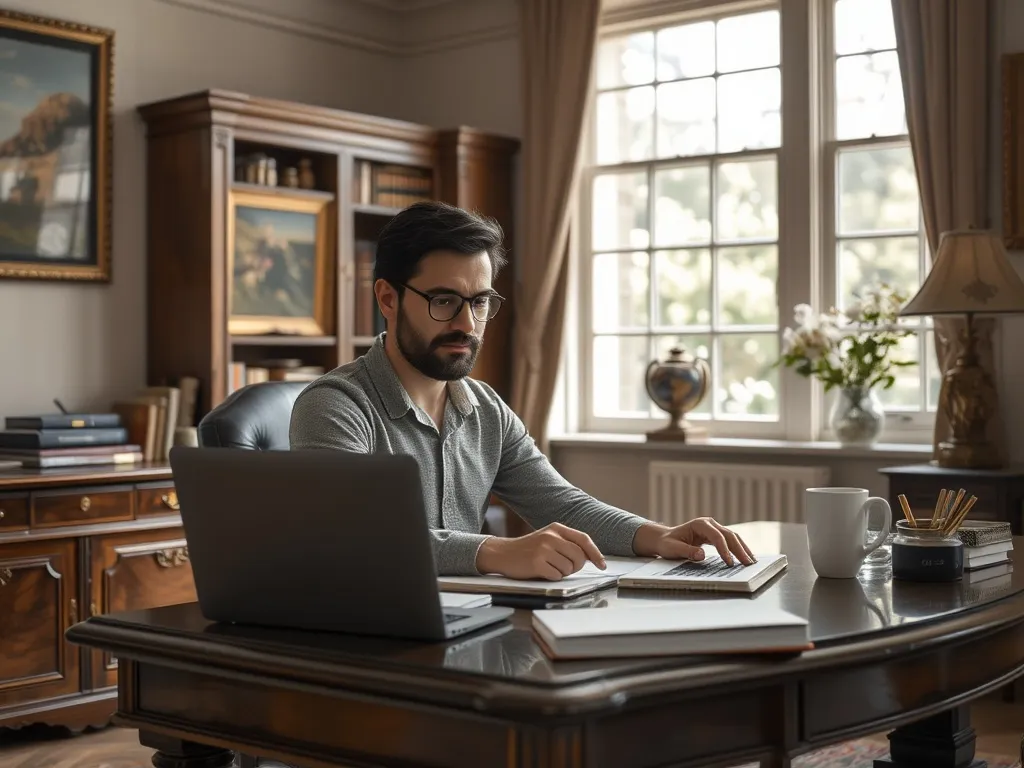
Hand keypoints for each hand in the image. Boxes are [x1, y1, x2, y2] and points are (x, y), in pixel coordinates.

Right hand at [476, 523, 606, 579]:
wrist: (503, 553)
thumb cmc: (529, 549)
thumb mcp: (548, 539)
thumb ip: (567, 544)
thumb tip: (590, 557)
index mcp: (556, 528)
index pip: (584, 539)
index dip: (595, 553)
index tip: (602, 564)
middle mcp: (551, 536)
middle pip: (579, 556)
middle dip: (576, 567)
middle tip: (565, 567)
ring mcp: (543, 549)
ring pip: (569, 568)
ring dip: (563, 572)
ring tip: (550, 567)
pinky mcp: (537, 562)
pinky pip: (557, 575)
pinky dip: (553, 577)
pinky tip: (542, 571)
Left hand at [633, 518, 755, 565]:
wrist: (664, 539)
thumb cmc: (667, 543)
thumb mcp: (672, 549)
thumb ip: (686, 551)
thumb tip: (701, 555)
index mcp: (699, 524)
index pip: (717, 537)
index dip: (724, 550)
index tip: (729, 563)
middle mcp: (709, 523)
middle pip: (729, 535)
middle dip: (739, 549)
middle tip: (748, 563)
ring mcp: (713, 528)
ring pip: (732, 537)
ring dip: (742, 548)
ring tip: (751, 561)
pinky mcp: (715, 534)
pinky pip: (729, 541)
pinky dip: (738, 548)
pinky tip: (745, 557)